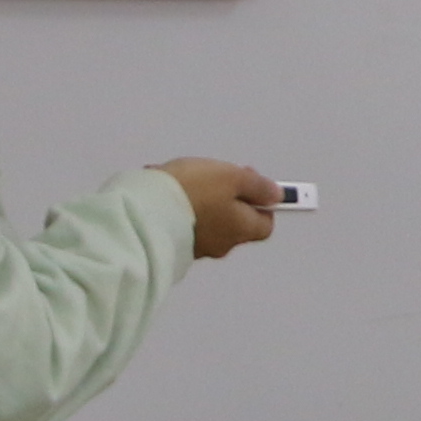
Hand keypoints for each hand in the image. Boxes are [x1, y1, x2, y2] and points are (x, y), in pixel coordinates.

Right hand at [161, 159, 279, 260]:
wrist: (144, 213)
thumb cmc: (193, 193)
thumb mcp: (232, 177)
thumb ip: (257, 186)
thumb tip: (276, 194)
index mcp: (241, 229)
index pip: (265, 223)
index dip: (262, 202)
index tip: (252, 183)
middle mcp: (221, 243)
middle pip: (234, 220)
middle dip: (226, 195)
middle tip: (213, 175)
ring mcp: (196, 246)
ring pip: (206, 217)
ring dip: (198, 197)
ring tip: (180, 176)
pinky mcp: (172, 243)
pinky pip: (182, 220)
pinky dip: (177, 204)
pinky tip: (163, 187)